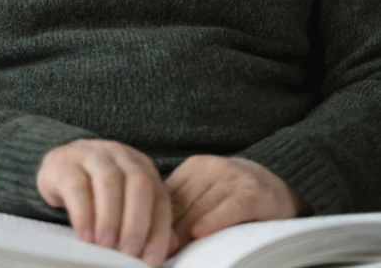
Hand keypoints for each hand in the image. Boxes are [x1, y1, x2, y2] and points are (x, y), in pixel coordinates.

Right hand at [37, 139, 179, 266]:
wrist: (60, 165)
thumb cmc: (97, 189)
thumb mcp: (125, 200)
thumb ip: (147, 220)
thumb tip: (168, 247)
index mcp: (142, 166)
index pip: (159, 197)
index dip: (159, 230)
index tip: (151, 260)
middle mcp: (121, 156)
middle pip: (138, 182)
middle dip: (137, 221)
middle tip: (129, 252)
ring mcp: (92, 155)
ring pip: (109, 179)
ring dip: (110, 216)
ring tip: (106, 244)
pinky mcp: (65, 164)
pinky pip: (77, 185)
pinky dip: (83, 213)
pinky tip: (85, 235)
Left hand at [163, 155, 310, 254]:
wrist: (277, 185)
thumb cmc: (233, 197)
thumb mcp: (205, 193)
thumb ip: (182, 208)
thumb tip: (154, 237)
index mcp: (194, 167)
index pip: (168, 196)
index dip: (155, 221)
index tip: (143, 243)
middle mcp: (212, 167)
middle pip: (183, 204)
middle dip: (169, 231)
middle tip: (155, 252)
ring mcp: (234, 177)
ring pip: (202, 207)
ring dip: (186, 232)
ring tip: (172, 252)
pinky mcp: (253, 192)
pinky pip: (231, 207)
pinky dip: (215, 220)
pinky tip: (200, 233)